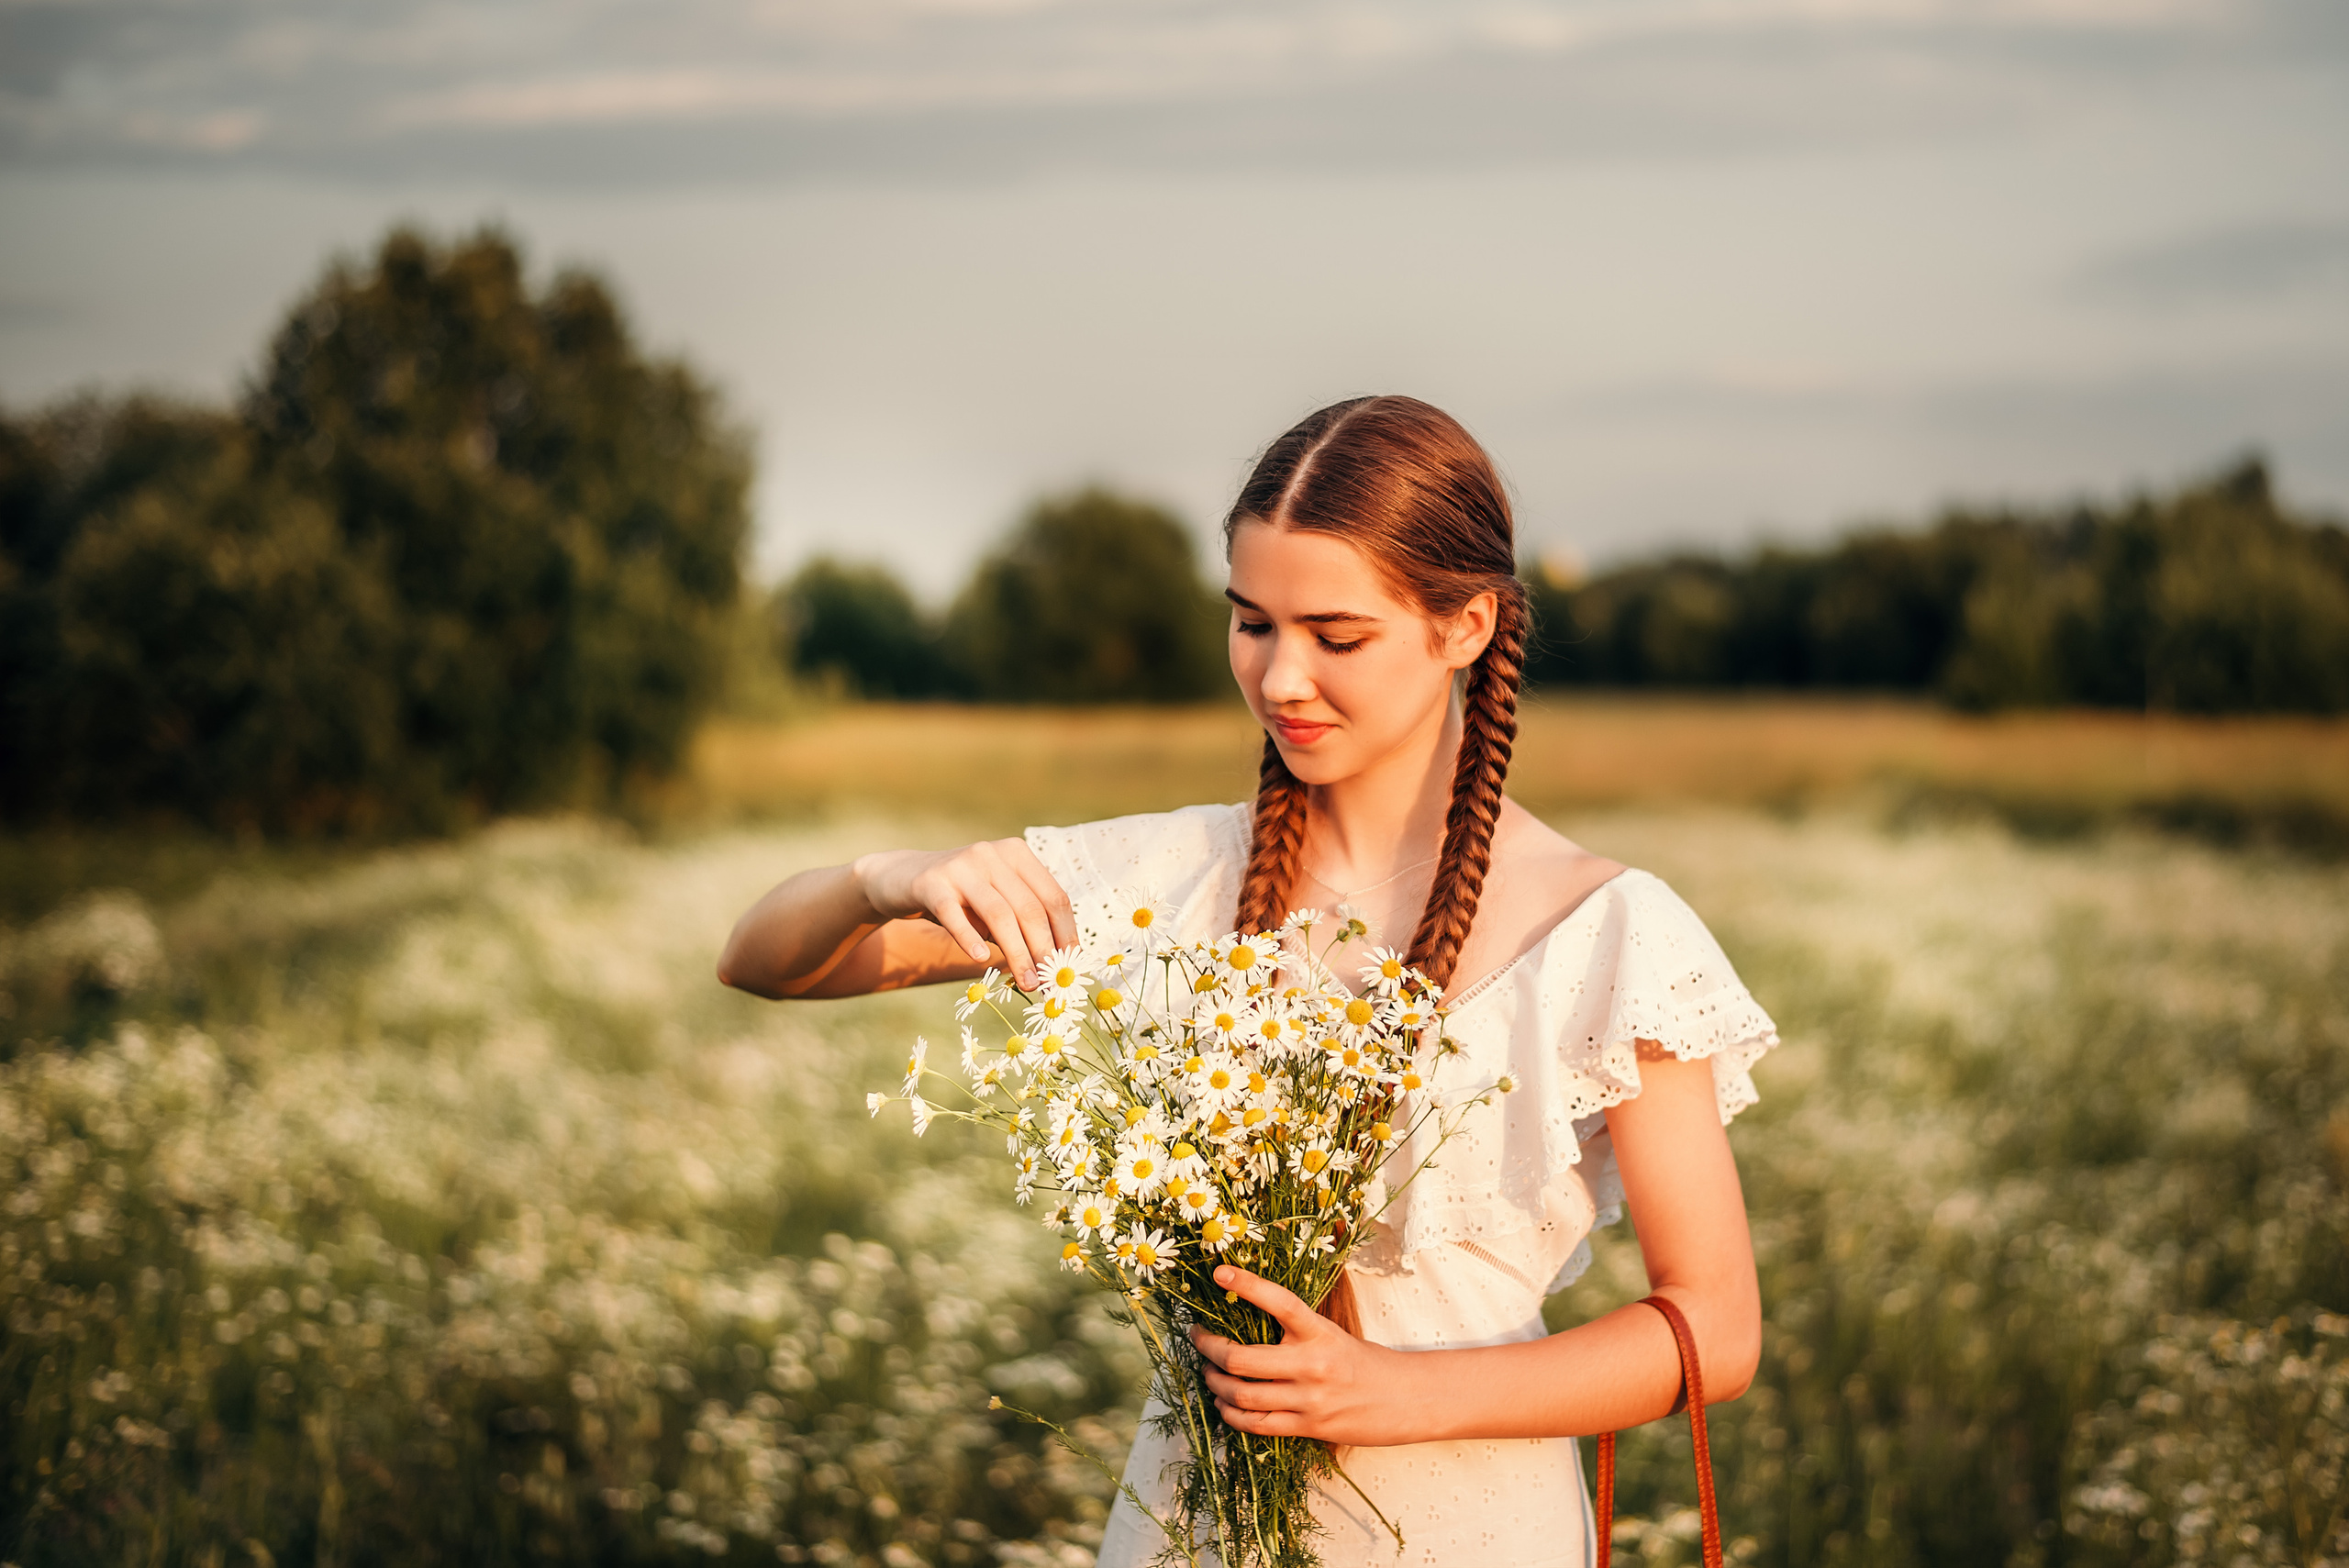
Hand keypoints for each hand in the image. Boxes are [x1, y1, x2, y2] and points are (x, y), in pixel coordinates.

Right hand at [852, 838, 1075, 989]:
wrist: (899, 878)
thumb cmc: (959, 898)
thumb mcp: (995, 903)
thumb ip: (1020, 922)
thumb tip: (1052, 965)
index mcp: (1017, 854)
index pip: (1053, 897)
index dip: (1066, 935)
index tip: (1069, 968)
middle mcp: (992, 854)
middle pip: (1029, 908)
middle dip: (1043, 950)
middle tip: (1049, 984)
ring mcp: (961, 865)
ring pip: (999, 914)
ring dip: (1017, 953)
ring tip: (1026, 983)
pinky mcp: (931, 882)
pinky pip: (954, 915)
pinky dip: (970, 939)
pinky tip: (982, 960)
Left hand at [1189, 1265, 1426, 1447]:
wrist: (1405, 1399)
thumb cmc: (1365, 1363)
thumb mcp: (1333, 1334)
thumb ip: (1297, 1330)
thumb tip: (1247, 1316)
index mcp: (1320, 1332)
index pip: (1280, 1301)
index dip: (1248, 1284)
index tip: (1220, 1272)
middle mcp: (1312, 1364)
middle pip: (1241, 1358)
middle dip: (1208, 1348)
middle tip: (1198, 1337)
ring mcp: (1309, 1399)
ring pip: (1242, 1394)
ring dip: (1214, 1382)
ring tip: (1208, 1372)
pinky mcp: (1308, 1427)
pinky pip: (1256, 1424)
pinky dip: (1231, 1414)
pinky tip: (1224, 1403)